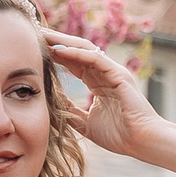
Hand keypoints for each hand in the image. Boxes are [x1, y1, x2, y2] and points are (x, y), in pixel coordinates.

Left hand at [44, 27, 159, 159]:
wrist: (142, 142)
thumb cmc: (120, 135)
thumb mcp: (85, 122)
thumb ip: (70, 110)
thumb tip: (52, 101)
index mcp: (98, 82)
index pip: (73, 62)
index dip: (55, 55)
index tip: (34, 49)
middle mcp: (105, 73)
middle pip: (77, 51)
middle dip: (56, 42)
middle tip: (33, 35)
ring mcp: (113, 72)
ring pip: (85, 49)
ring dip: (63, 42)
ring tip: (43, 36)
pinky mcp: (119, 75)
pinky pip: (95, 59)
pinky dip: (76, 53)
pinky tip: (59, 50)